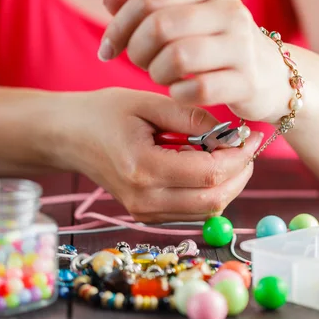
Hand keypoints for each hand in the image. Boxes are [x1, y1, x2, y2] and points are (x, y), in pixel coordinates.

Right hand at [57, 88, 263, 222]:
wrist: (68, 137)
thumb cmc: (103, 113)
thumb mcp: (147, 103)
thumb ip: (191, 116)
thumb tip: (231, 132)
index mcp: (142, 168)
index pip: (210, 174)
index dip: (239, 156)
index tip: (250, 135)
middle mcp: (144, 199)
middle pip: (214, 200)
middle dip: (241, 173)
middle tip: (246, 146)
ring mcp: (144, 212)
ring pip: (207, 210)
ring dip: (229, 184)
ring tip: (229, 153)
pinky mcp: (147, 215)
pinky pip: (193, 211)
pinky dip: (211, 191)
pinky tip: (209, 166)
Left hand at [97, 0, 292, 123]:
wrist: (273, 77)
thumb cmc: (219, 46)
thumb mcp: (187, 19)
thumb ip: (149, 8)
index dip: (119, 26)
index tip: (107, 49)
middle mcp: (230, 11)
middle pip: (160, 27)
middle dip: (137, 51)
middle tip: (139, 64)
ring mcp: (242, 47)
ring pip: (177, 58)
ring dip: (157, 74)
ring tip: (162, 77)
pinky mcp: (248, 82)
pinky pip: (196, 89)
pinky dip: (178, 94)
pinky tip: (179, 93)